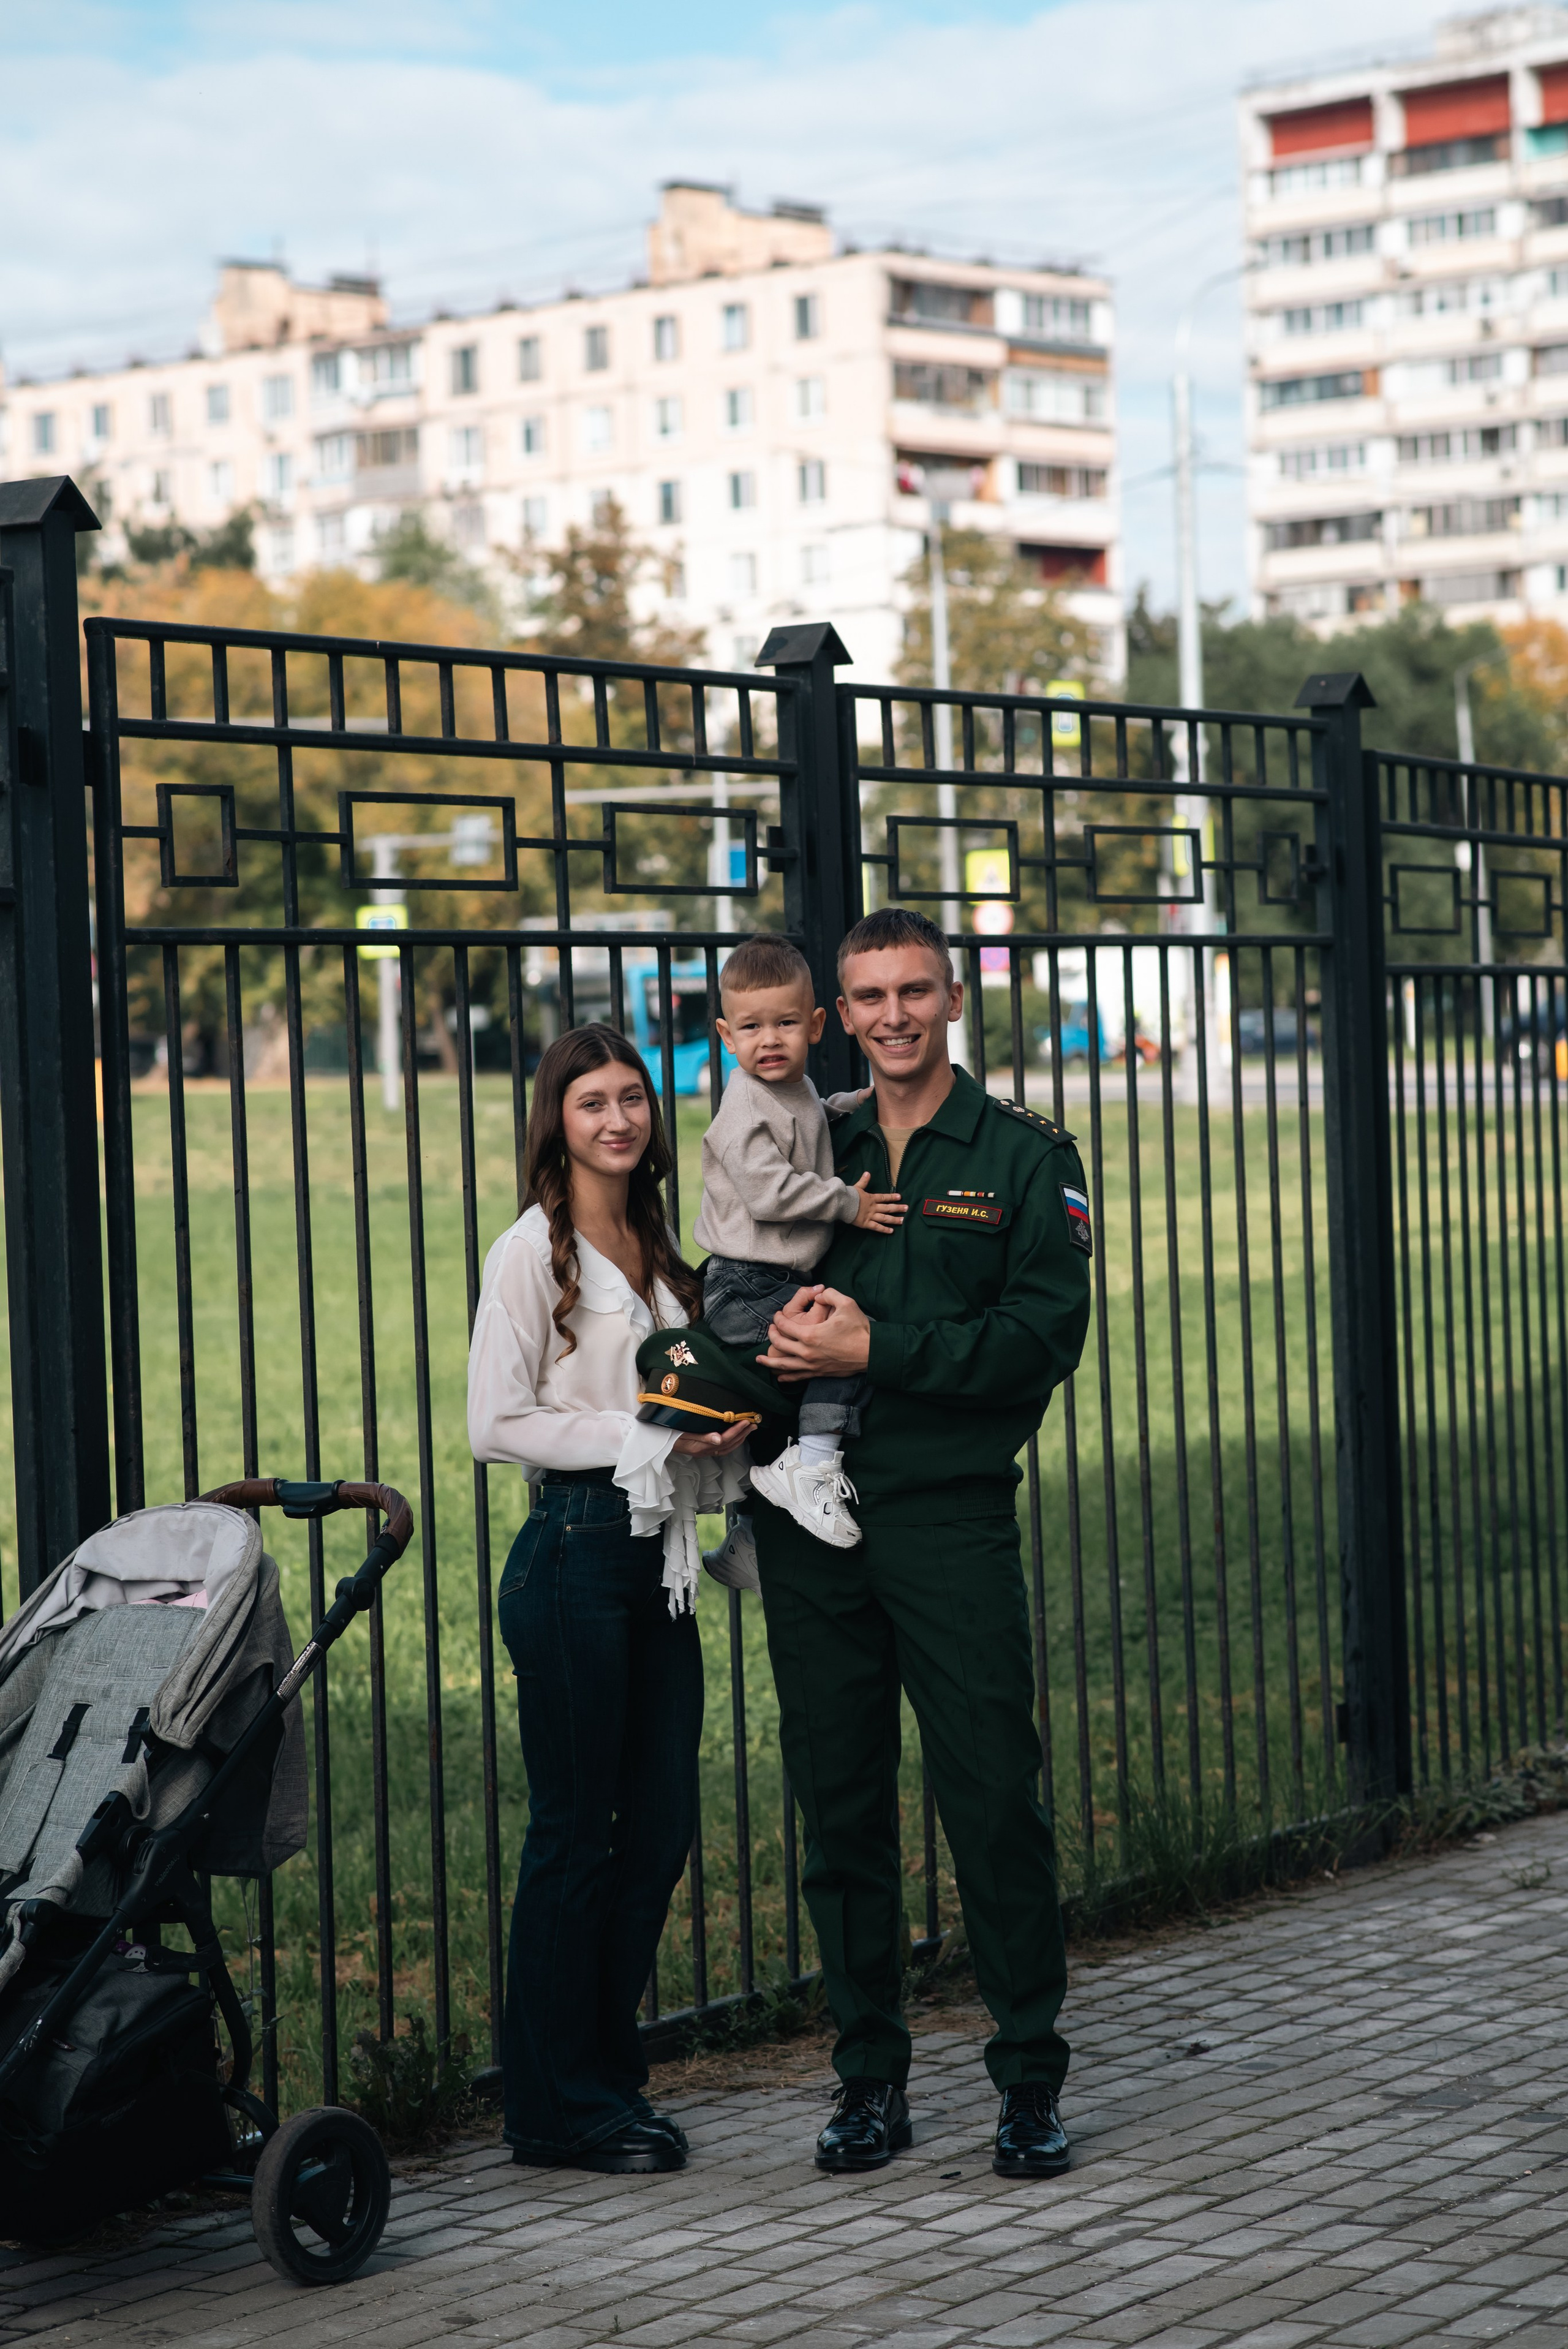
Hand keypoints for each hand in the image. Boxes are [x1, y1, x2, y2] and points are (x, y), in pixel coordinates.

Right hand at [672, 1419, 754, 1458]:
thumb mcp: (683, 1435)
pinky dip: (731, 1441)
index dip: (736, 1431)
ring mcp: (703, 1451)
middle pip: (729, 1444)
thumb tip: (719, 1439)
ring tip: (748, 1429)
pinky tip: (735, 1435)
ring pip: (727, 1447)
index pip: (724, 1439)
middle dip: (742, 1434)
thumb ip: (702, 1437)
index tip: (746, 1421)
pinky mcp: (702, 1449)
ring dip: (739, 1438)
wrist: (656, 1440)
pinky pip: (721, 1447)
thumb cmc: (668, 1435)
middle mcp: (704, 1451)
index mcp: (701, 1447)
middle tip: (753, 1424)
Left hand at [757, 1285, 872, 1377]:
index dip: (778, 1319)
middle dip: (772, 1336)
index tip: (777, 1315)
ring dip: (770, 1362)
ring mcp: (812, 1365)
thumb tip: (819, 1294)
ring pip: (784, 1365)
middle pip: (780, 1345)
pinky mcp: (818, 1373)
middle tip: (771, 1329)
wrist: (872, 1353)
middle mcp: (807, 1352)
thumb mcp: (846, 1303)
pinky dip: (786, 1377)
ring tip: (759, 1360)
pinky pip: (797, 1376)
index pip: (785, 1326)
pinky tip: (779, 1377)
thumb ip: (829, 1294)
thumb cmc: (859, 1329)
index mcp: (810, 1334)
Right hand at [850, 1171, 906, 1232]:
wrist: (842, 1204)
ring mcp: (870, 1216)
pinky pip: (877, 1227)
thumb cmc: (848, 1195)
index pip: (884, 1197)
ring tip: (902, 1220)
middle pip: (888, 1208)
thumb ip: (863, 1181)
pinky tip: (891, 1231)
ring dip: (894, 1219)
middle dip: (898, 1208)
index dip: (892, 1197)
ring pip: (885, 1218)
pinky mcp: (866, 1224)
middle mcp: (873, 1207)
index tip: (900, 1197)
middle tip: (907, 1208)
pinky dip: (884, 1229)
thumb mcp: (857, 1187)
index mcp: (871, 1198)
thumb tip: (868, 1173)